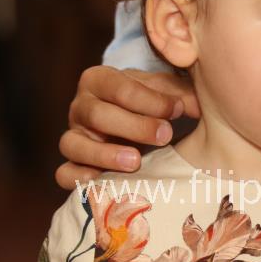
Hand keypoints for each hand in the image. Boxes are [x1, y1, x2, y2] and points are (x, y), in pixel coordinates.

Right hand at [56, 67, 199, 188]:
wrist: (139, 129)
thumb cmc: (153, 106)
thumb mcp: (166, 92)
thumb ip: (181, 93)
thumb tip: (196, 104)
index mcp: (99, 80)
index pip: (118, 86)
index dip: (149, 99)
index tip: (177, 110)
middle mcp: (80, 106)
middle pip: (96, 114)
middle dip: (133, 125)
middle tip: (165, 135)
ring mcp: (73, 136)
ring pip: (73, 144)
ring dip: (105, 154)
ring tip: (136, 161)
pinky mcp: (73, 164)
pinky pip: (64, 173)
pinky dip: (77, 178)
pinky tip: (100, 181)